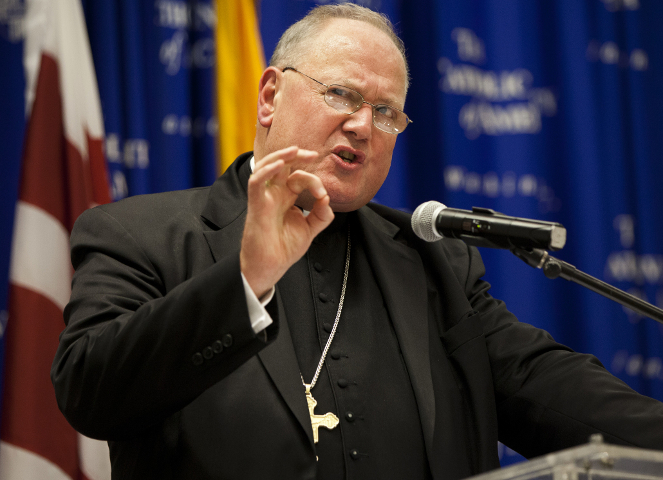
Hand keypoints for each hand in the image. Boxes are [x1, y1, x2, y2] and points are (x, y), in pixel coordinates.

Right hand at [240, 146, 334, 297]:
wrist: (270, 267)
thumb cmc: (284, 249)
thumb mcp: (310, 230)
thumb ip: (321, 215)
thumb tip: (327, 199)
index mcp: (286, 197)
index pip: (299, 177)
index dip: (314, 182)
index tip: (323, 197)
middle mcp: (274, 194)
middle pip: (282, 165)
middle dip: (297, 155)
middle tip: (313, 154)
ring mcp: (264, 198)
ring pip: (267, 167)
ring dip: (280, 156)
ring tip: (295, 150)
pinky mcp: (256, 205)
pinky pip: (256, 182)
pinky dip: (266, 171)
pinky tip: (280, 165)